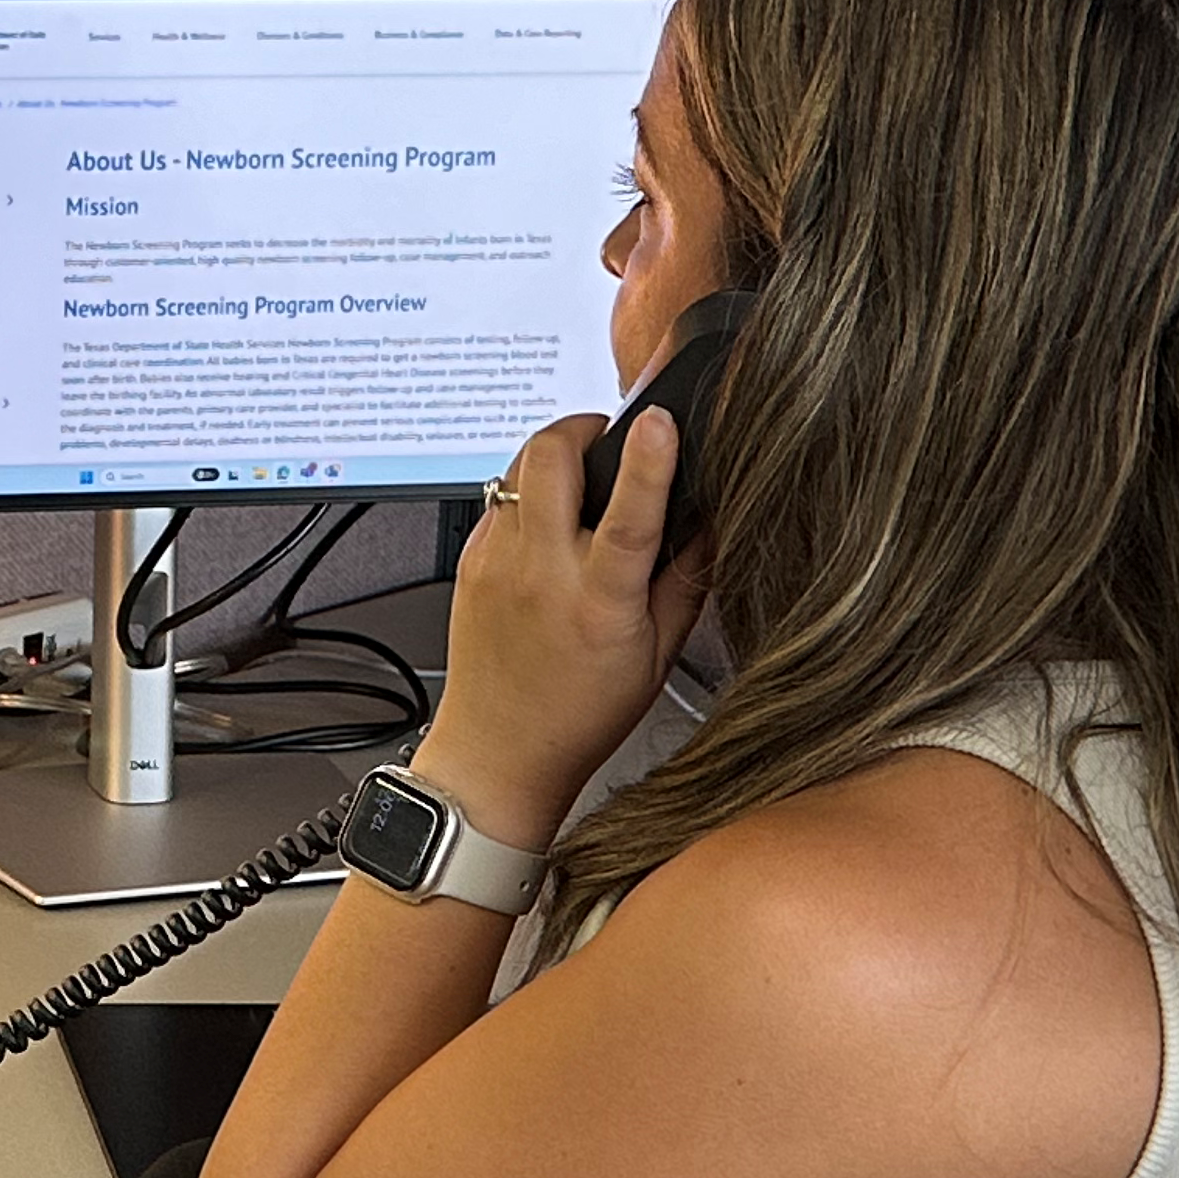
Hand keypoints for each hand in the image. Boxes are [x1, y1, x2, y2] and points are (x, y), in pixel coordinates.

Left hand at [413, 410, 706, 849]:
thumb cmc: (578, 716)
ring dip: (551, 456)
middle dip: (582, 426)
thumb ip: (684, 583)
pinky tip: (546, 527)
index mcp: (598, 605)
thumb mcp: (656, 658)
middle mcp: (541, 577)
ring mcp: (497, 566)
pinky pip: (497, 501)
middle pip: (549, 459)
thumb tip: (709, 519)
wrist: (498, 754)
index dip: (648, 462)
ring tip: (579, 479)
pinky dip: (526, 496)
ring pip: (516, 468)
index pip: (627, 518)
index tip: (660, 422)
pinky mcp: (469, 563)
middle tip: (607, 438)